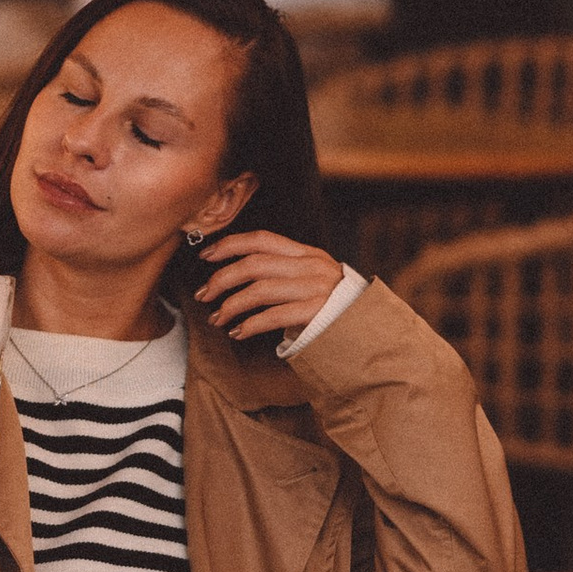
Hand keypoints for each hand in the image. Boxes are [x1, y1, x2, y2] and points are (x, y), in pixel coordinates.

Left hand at [191, 228, 346, 344]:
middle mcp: (311, 266)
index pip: (262, 239)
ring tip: (217, 318)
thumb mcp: (312, 277)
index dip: (230, 244)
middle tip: (204, 294)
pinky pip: (274, 316)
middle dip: (222, 278)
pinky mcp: (317, 313)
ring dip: (231, 305)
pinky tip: (238, 332)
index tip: (206, 254)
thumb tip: (239, 272)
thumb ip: (284, 270)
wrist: (368, 328)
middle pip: (254, 264)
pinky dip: (251, 325)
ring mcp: (315, 289)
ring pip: (260, 290)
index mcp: (306, 253)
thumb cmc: (332, 305)